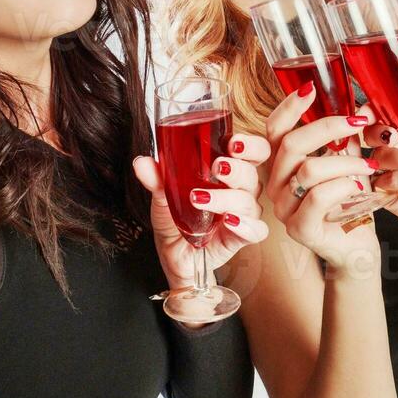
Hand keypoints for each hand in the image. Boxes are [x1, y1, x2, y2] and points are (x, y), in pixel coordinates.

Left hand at [133, 131, 270, 291]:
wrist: (173, 253)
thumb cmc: (175, 218)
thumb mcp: (162, 195)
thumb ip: (156, 178)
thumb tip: (141, 162)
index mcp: (228, 172)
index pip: (254, 152)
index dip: (250, 145)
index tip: (232, 143)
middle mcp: (240, 190)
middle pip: (252, 174)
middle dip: (237, 169)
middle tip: (216, 168)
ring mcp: (243, 214)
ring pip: (249, 201)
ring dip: (226, 198)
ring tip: (199, 199)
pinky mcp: (241, 237)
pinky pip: (256, 230)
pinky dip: (245, 225)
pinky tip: (228, 221)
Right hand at [263, 84, 381, 273]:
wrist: (356, 248)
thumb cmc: (349, 203)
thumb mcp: (344, 164)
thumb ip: (341, 140)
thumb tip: (361, 108)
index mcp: (282, 165)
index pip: (274, 129)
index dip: (289, 106)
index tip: (311, 88)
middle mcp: (275, 185)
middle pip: (291, 144)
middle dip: (328, 127)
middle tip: (359, 122)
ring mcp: (284, 209)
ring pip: (309, 170)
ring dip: (346, 161)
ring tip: (370, 163)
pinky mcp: (300, 229)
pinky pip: (318, 197)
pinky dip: (344, 186)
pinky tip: (361, 187)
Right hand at [365, 89, 397, 285]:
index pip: (381, 116)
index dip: (371, 111)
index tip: (371, 112)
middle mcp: (395, 151)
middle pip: (370, 135)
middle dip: (380, 133)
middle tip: (395, 137)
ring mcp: (390, 174)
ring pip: (378, 159)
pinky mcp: (388, 196)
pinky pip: (382, 185)